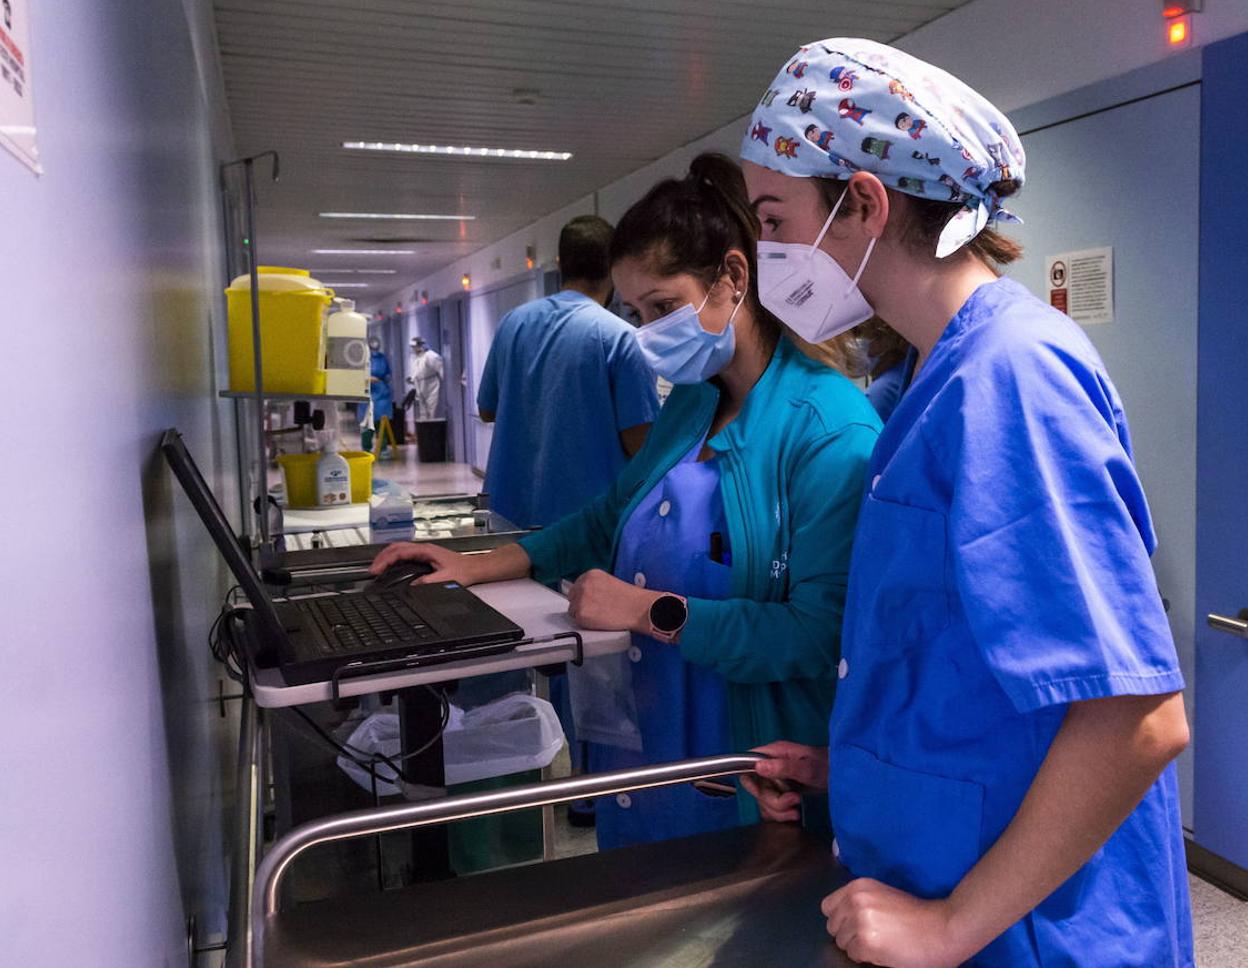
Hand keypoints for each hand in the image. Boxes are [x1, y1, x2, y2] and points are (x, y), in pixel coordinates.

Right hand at [368, 542, 482, 585]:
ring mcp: (424, 551)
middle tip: (372, 570)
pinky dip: (394, 559)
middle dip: (381, 557)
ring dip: (386, 557)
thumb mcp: (445, 579)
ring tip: (377, 568)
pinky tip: (390, 567)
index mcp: (426, 550)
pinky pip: (404, 554)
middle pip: (396, 547)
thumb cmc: (464, 570)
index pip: (399, 552)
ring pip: (399, 549)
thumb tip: (412, 586)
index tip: (377, 570)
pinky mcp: (425, 556)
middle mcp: (423, 548)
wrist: (476, 568)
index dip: (385, 560)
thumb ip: (428, 582)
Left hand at [566, 569, 657, 632]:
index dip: (583, 596)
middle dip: (581, 605)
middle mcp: (583, 584)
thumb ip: (594, 586)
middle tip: (596, 610)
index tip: (590, 602)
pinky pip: (577, 621)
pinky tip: (599, 621)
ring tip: (600, 615)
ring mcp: (581, 599)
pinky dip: (586, 624)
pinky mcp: (582, 613)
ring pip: (573, 611)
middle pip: (572, 598)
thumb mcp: (609, 583)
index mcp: (590, 575)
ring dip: (583, 615)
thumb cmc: (630, 599)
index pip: (576, 586)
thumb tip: (585, 595)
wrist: (638, 609)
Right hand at [740, 740, 828, 821]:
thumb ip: (784, 767)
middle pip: (757, 788)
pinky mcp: (783, 791)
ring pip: (764, 800)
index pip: (747, 765)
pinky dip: (781, 814)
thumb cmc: (828, 766)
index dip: (750, 781)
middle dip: (773, 801)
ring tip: (796, 811)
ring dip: (778, 811)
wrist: (845, 775)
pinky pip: (772, 806)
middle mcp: (772, 766)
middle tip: (793, 802)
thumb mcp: (807, 768)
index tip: (763, 793)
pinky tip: (794, 813)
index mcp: (774, 753)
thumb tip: (758, 767)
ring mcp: (777, 779)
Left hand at [821, 879, 970, 967]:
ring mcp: (860, 921)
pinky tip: (884, 952)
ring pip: (842, 943)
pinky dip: (866, 958)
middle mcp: (855, 900)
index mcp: (858, 886)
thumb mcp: (883, 895)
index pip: (827, 907)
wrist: (944, 928)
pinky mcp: (867, 942)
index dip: (840, 919)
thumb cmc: (918, 915)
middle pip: (832, 927)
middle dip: (848, 935)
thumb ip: (860, 901)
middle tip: (872, 937)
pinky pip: (853, 956)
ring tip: (881, 943)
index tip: (855, 925)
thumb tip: (842, 918)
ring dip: (857, 947)